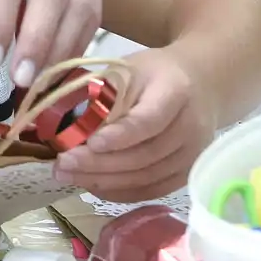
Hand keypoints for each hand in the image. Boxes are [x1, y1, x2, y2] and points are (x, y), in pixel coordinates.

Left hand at [54, 51, 216, 201]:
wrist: (199, 85)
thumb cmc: (153, 75)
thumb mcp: (127, 69)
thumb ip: (101, 94)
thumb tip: (61, 120)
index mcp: (176, 90)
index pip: (149, 120)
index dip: (120, 135)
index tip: (89, 142)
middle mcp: (191, 127)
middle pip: (144, 154)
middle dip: (99, 163)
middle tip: (63, 164)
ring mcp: (192, 155)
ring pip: (145, 178)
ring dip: (103, 181)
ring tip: (67, 176)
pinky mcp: (185, 175)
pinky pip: (149, 190)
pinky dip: (118, 191)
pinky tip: (91, 184)